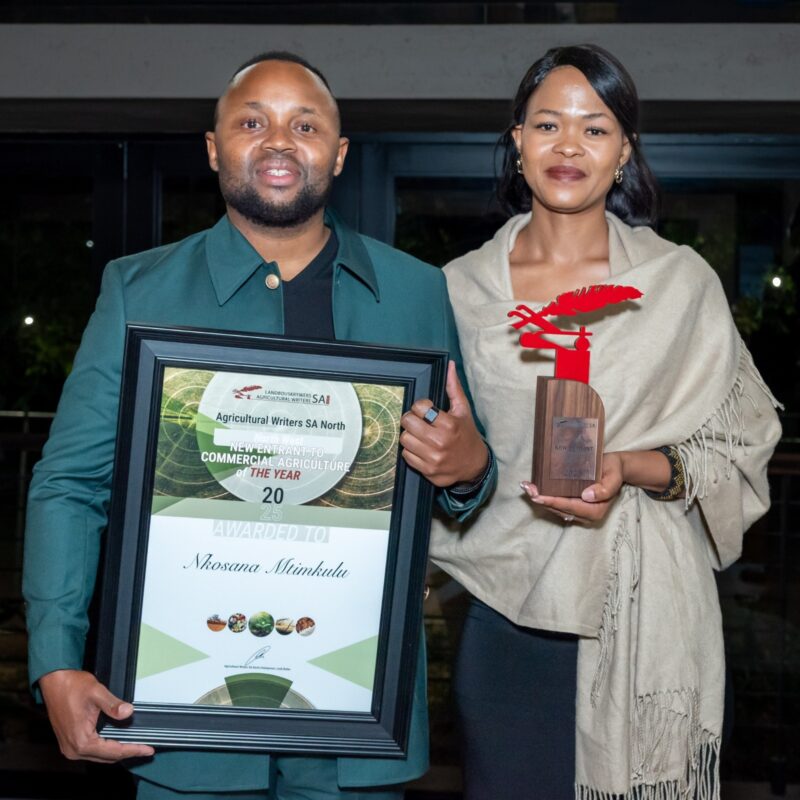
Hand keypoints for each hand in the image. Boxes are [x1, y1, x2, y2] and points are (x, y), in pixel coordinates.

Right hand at [39, 669, 154, 762]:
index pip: (113, 751)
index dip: (133, 750)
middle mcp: (74, 749)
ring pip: (100, 756)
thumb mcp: (96, 692)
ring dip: (117, 751)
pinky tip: (117, 741)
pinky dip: (106, 748)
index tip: (148, 750)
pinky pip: (92, 751)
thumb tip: (128, 712)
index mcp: (81, 741)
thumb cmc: (71, 686)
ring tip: (135, 745)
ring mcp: (70, 748)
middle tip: (146, 748)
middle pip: (107, 757)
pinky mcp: (69, 742)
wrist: (54, 682)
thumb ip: (113, 705)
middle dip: (127, 752)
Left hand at [400, 360, 488, 487]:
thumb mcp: (463, 410)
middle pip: (407, 422)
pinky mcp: (427, 471)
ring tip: (420, 435)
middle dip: (411, 419)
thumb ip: (454, 388)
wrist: (474, 465)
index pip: (419, 407)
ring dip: (410, 435)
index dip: (420, 407)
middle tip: (419, 422)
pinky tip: (422, 449)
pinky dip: (411, 451)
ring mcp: (433, 458)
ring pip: (404, 439)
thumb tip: (450, 365)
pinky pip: (406, 456)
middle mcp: (440, 442)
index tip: (426, 411)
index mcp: (449, 424)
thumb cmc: (467, 434)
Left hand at [521, 452, 624, 523]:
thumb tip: (587, 496)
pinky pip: (558, 505)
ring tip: (526, 487)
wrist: (617, 468)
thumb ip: (605, 488)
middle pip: (560, 509)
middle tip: (526, 488)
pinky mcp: (575, 507)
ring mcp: (580, 513)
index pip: (570, 506)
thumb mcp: (613, 476)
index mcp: (596, 510)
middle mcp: (587, 516)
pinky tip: (534, 489)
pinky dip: (545, 497)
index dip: (552, 501)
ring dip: (540, 499)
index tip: (537, 496)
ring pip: (556, 508)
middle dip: (541, 500)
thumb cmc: (614, 470)